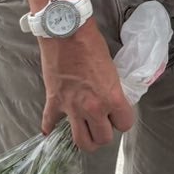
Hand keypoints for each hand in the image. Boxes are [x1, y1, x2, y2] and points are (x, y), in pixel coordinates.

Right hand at [37, 20, 135, 152]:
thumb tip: (111, 100)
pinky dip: (49, 128)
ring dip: (84, 139)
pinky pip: (49, 124)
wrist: (66, 32)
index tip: (118, 115)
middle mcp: (93, 107)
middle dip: (104, 133)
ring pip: (80, 141)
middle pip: (102, 139)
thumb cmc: (91, 44)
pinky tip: (51, 129)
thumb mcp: (111, 69)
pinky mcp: (53, 102)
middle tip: (102, 123)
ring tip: (84, 131)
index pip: (125, 125)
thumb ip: (111, 89)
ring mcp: (71, 107)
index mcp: (111, 97)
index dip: (122, 120)